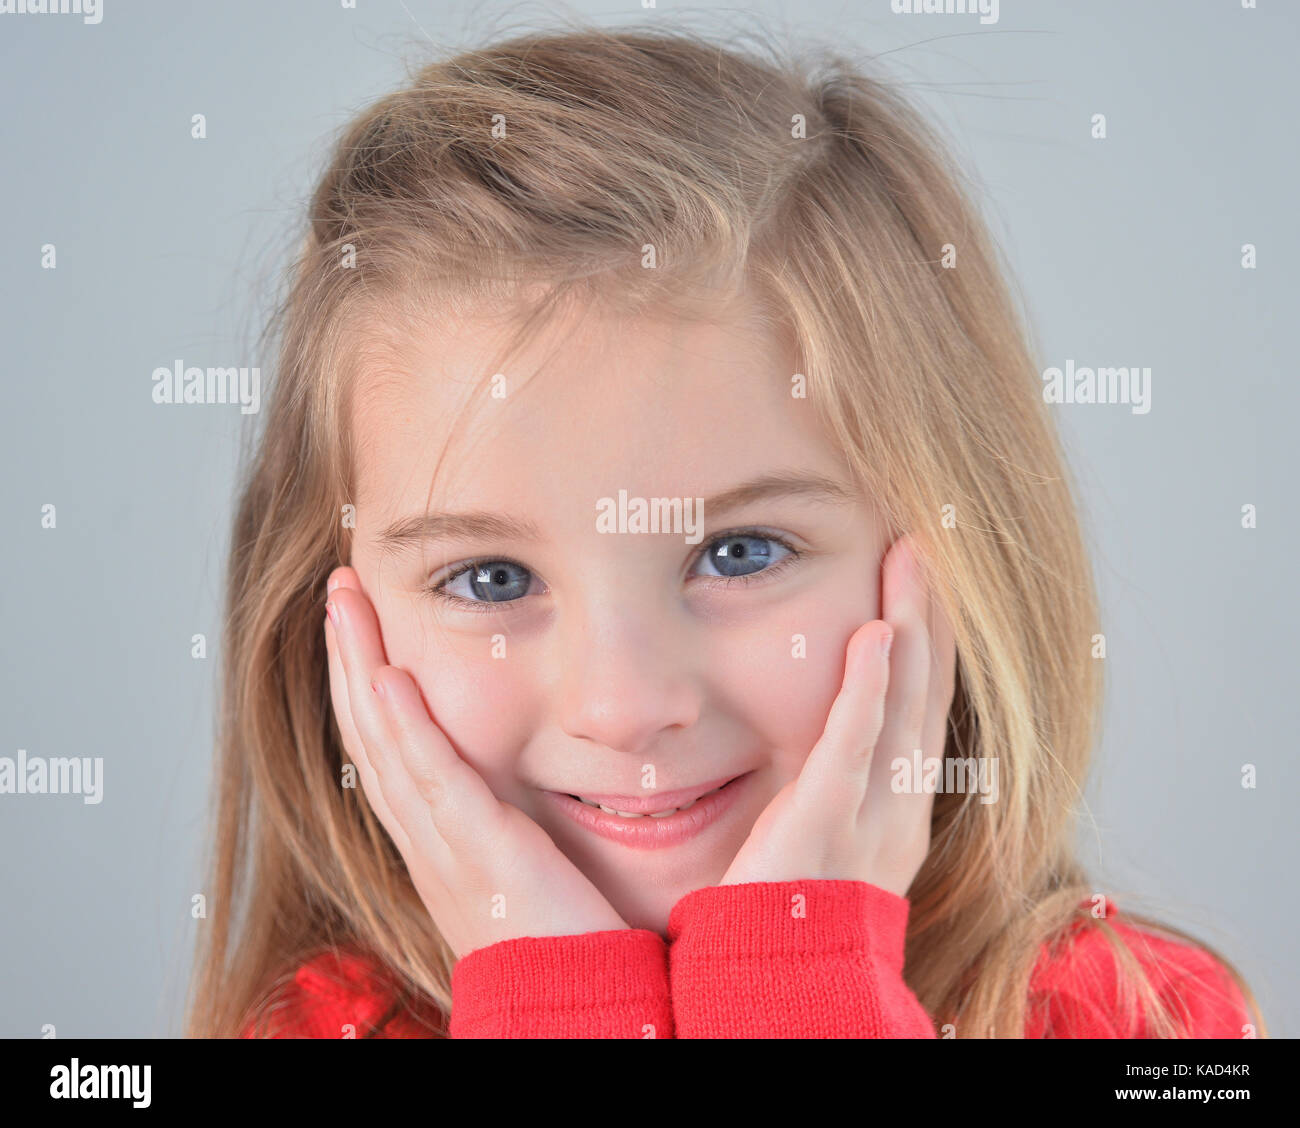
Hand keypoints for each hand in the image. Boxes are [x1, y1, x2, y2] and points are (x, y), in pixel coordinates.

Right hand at [323, 566, 628, 957]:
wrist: (587, 1024)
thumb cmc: (578, 953)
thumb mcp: (538, 876)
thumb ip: (529, 826)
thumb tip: (547, 773)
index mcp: (444, 847)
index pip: (390, 753)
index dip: (368, 687)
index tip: (363, 627)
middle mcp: (433, 847)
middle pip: (371, 738)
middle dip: (349, 660)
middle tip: (338, 591)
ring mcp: (450, 856)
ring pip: (386, 749)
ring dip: (361, 671)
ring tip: (344, 602)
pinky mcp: (485, 864)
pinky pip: (433, 787)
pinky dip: (407, 731)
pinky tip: (389, 677)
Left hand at [719, 534, 956, 896]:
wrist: (781, 986)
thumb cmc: (794, 908)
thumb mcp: (829, 834)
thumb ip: (835, 780)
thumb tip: (830, 729)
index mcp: (901, 806)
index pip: (924, 704)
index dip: (930, 638)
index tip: (925, 579)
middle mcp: (902, 805)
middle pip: (928, 690)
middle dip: (931, 614)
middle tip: (926, 542)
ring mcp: (872, 814)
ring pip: (905, 704)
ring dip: (911, 626)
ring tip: (911, 558)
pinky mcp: (826, 821)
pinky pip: (856, 744)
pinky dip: (870, 688)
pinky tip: (876, 633)